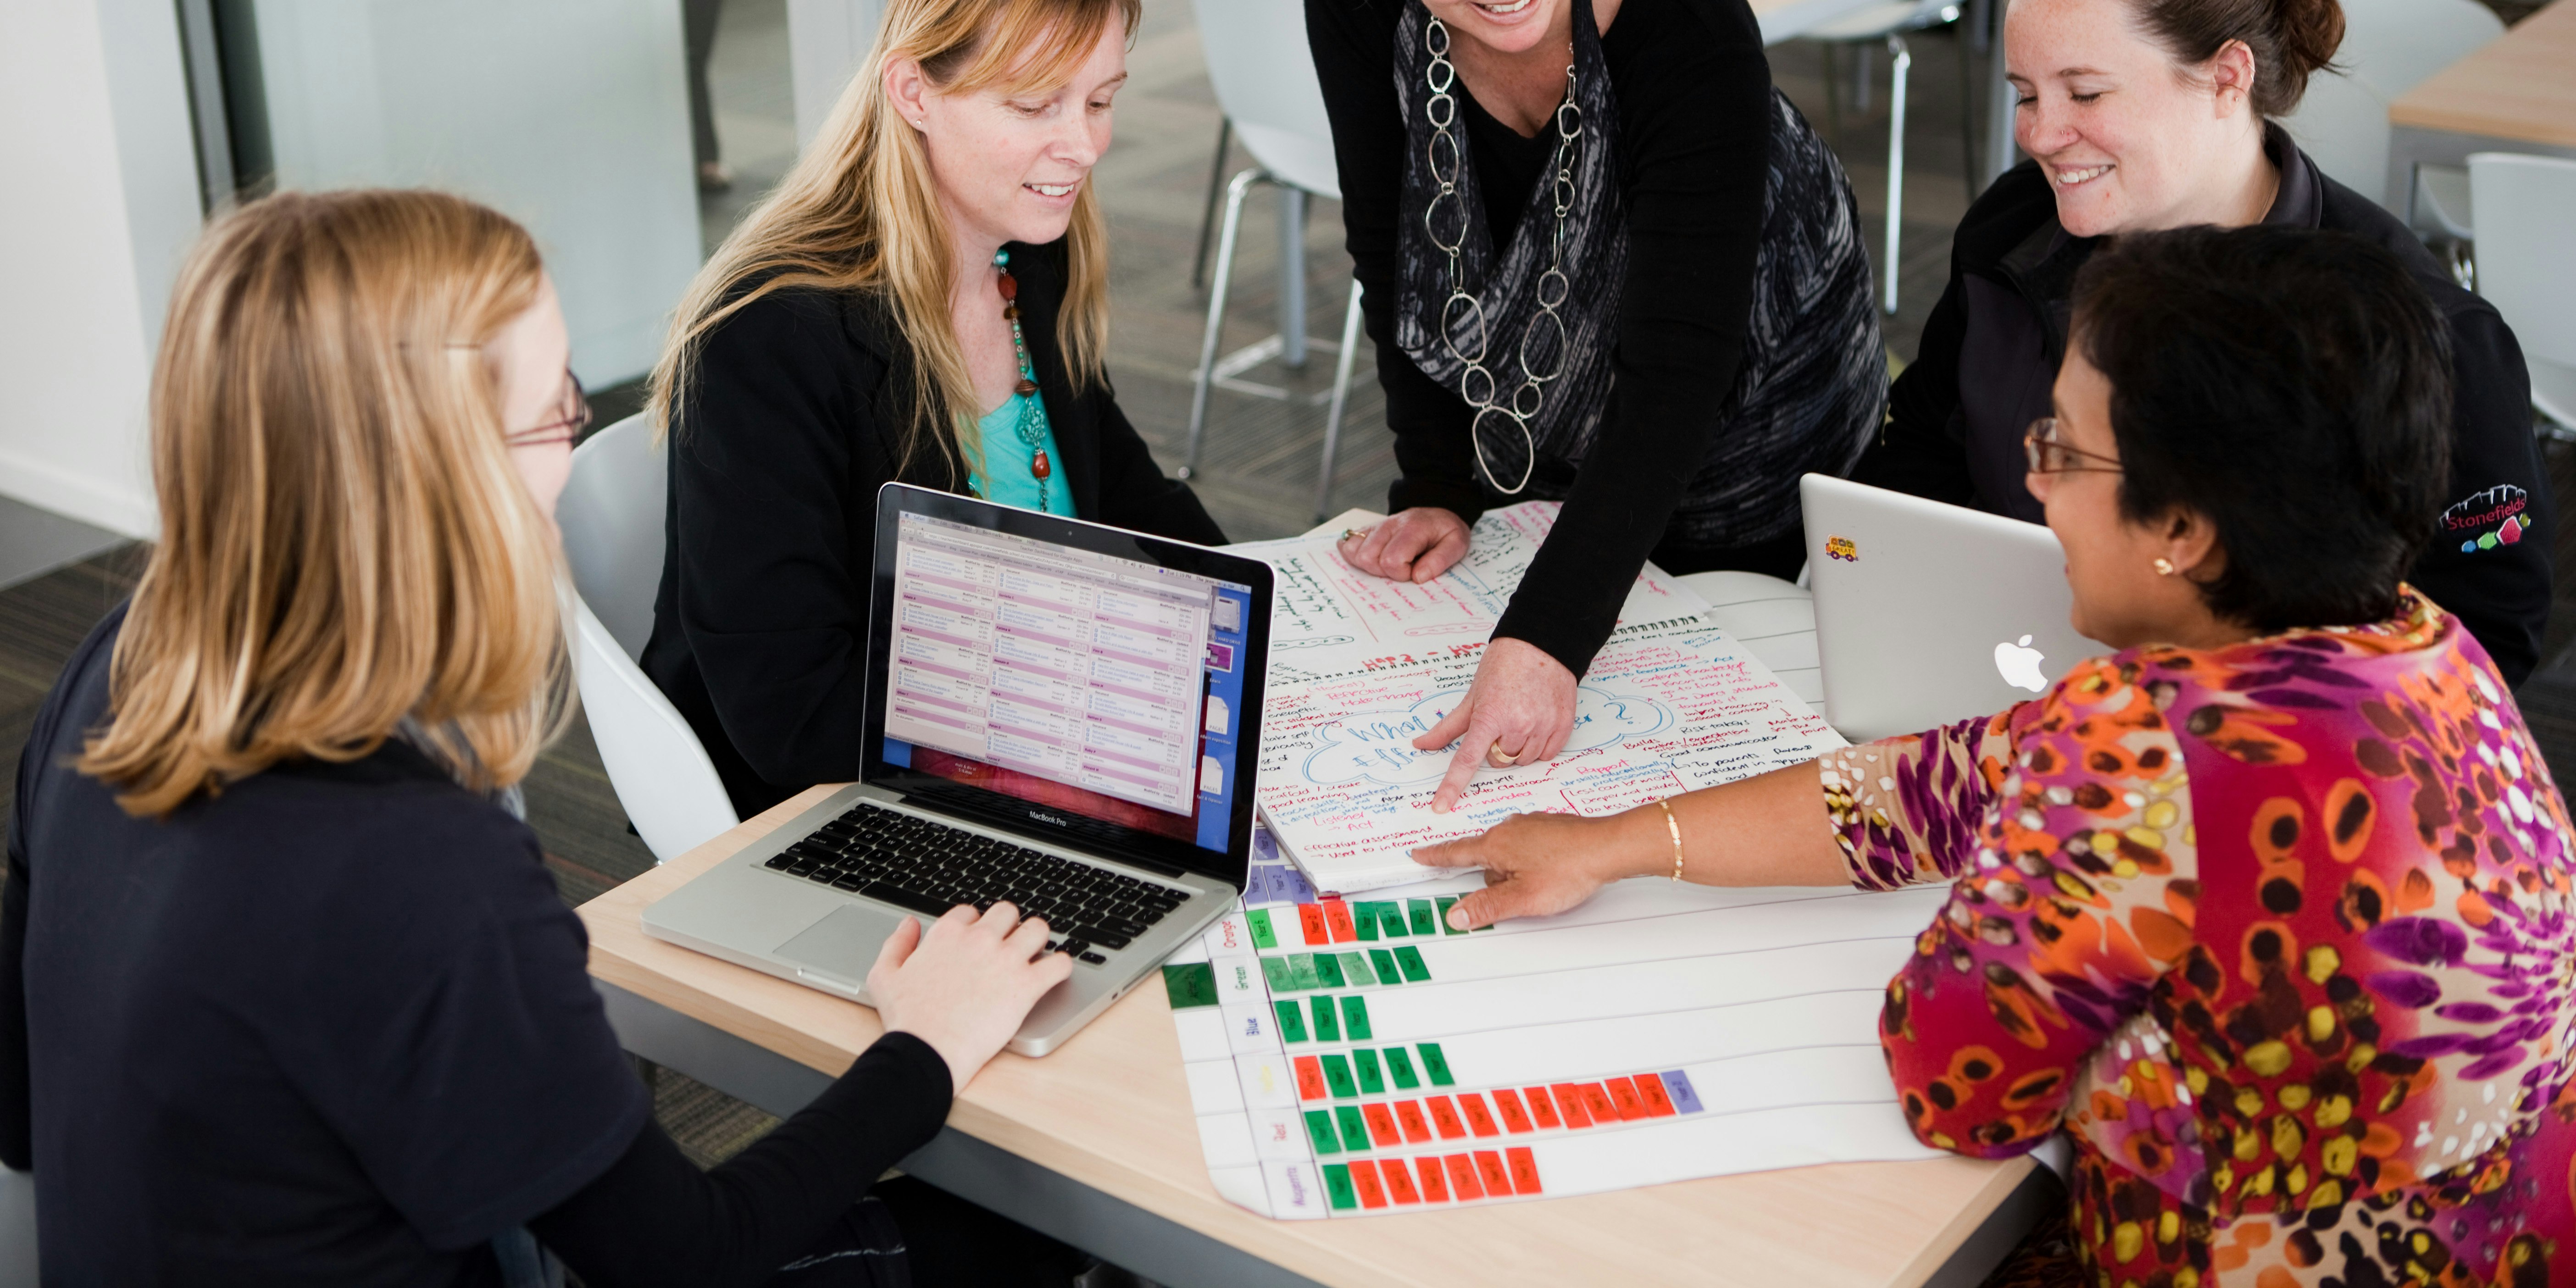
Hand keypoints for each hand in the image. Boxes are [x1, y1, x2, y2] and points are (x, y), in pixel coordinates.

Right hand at [867, 903, 1072, 1091]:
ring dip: (1038, 940)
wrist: (928, 1051)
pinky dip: (1061, 967)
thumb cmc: (907, 1020)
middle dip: (1010, 926)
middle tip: (1010, 945)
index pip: (971, 912)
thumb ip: (897, 944)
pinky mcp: (1026, 985)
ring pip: (1038, 929)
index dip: (976, 926)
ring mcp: (1006, 960)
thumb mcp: (884, 976)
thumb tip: (910, 924)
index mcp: (948, 934)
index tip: (977, 942)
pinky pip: (1059, 964)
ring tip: (1036, 954)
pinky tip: (1055, 974)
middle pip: (1008, 913)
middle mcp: (980, 939)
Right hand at [1338, 507, 1469, 583]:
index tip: (1414, 571)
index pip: (1391, 560)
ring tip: (1387, 564)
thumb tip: (1418, 577)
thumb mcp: (1456, 543)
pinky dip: (1354, 555)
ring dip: (1369, 565)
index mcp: (1411, 529)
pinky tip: (1371, 558)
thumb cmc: (1444, 530)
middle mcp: (1389, 525)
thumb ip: (1440, 561)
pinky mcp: (1367, 530)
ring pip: (1354, 552)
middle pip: (1368, 557)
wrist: (1436, 511)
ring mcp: (1375, 526)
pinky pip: (1347, 543)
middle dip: (1383, 571)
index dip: (1401, 573)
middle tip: (1401, 568)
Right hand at [1411, 809, 1660, 928]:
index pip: (1456, 853)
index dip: (1436, 857)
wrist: (1608, 847)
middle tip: (1517, 897)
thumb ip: (1487, 907)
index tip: (1419, 854)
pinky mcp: (1549, 827)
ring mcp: (1530, 826)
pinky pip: (1530, 848)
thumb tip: (1457, 915)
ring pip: (1510, 854)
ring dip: (1517, 872)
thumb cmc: (1569, 869)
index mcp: (1496, 845)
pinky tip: (1553, 873)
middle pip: (1486, 859)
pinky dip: (1534, 862)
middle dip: (1495, 881)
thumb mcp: (1522, 898)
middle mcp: (1509, 829)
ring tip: (1543, 886)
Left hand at [1413, 637, 1576, 812]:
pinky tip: (1537, 722)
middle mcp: (1517, 725)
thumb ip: (1448, 726)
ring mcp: (1543, 727)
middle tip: (1500, 721)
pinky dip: (1539, 745)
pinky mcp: (1563, 727)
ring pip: (1522, 760)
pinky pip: (1546, 755)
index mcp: (1490, 716)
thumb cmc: (1505, 666)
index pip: (1467, 760)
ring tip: (1520, 717)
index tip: (1440, 806)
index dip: (1452, 786)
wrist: (1542, 645)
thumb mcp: (1472, 695)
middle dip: (1495, 747)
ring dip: (1517, 747)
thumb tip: (1422, 745)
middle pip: (1498, 761)